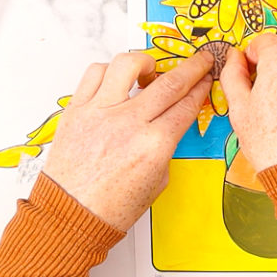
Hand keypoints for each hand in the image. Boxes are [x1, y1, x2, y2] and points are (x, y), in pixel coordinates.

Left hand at [43, 51, 212, 230]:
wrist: (70, 215)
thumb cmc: (110, 207)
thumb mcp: (157, 180)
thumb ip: (165, 145)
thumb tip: (169, 121)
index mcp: (154, 146)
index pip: (186, 106)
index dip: (201, 89)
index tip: (206, 80)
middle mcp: (128, 124)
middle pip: (170, 83)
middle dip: (192, 68)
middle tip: (200, 60)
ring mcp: (100, 113)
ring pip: (128, 64)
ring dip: (146, 62)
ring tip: (149, 71)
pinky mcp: (77, 109)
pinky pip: (95, 73)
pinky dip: (110, 71)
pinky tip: (117, 80)